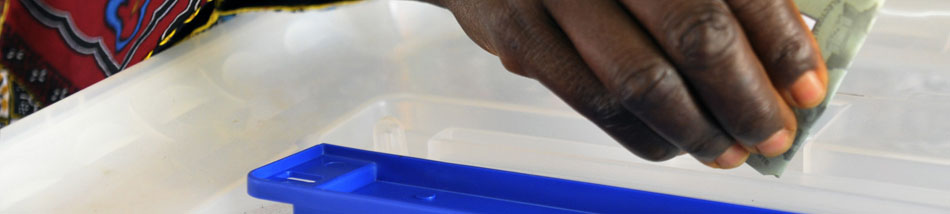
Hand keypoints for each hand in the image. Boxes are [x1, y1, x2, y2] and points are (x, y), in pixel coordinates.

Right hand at [422, 0, 827, 168]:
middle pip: (694, 35)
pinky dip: (640, 134)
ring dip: (696, 129)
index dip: (782, 44)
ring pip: (640, 81)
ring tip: (729, 150)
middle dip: (746, 98)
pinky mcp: (519, 34)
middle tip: (773, 132)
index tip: (807, 87)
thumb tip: (781, 49)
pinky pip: (591, 100)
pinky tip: (671, 144)